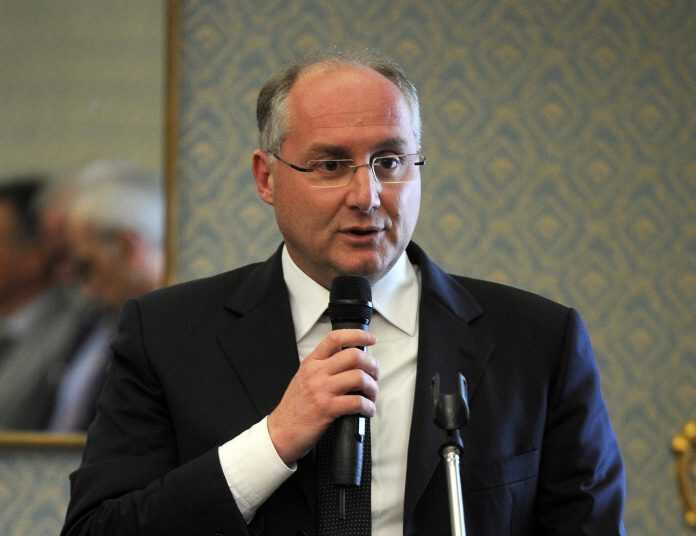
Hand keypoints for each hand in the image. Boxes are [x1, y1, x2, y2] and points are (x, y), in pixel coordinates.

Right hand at [267, 329, 377, 464]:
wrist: (280, 432)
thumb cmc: (295, 407)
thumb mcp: (303, 378)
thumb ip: (323, 366)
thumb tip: (350, 361)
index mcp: (311, 362)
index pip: (335, 338)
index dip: (357, 335)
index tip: (370, 339)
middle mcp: (317, 372)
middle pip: (354, 356)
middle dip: (372, 365)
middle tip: (374, 375)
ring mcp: (321, 390)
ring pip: (359, 377)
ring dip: (372, 388)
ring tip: (371, 396)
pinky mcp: (327, 408)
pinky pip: (357, 402)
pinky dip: (368, 406)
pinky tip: (367, 410)